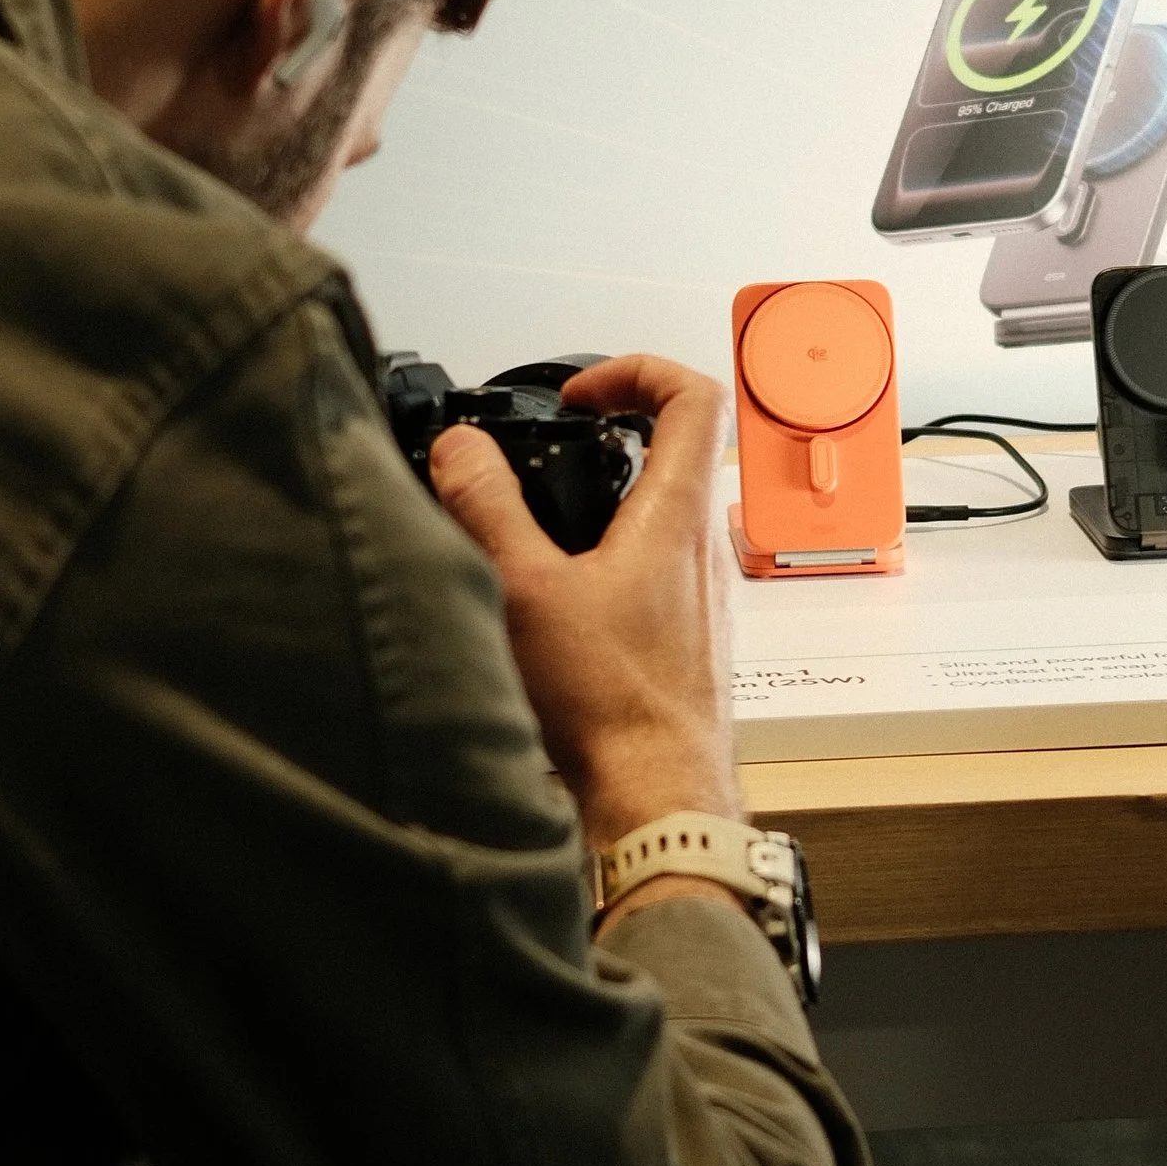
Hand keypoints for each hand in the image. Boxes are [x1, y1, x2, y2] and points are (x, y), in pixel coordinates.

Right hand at [430, 353, 740, 844]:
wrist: (660, 796)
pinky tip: (563, 595)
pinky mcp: (693, 635)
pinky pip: (662, 566)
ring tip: (550, 521)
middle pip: (681, 448)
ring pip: (669, 511)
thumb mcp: (526, 590)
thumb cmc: (614, 709)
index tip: (580, 396)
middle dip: (612, 432)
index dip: (635, 369)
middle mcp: (704, 548)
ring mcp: (706, 593)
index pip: (694, 393)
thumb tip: (461, 450)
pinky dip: (616, 554)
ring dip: (611, 498)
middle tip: (558, 445)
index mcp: (678, 516)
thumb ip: (486, 508)